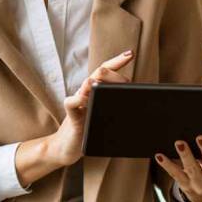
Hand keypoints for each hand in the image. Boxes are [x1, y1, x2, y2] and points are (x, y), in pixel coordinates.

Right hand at [42, 50, 134, 168]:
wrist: (66, 148)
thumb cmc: (88, 131)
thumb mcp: (103, 116)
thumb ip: (114, 106)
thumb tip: (135, 100)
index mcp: (94, 92)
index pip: (106, 71)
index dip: (117, 61)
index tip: (130, 53)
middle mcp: (85, 94)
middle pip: (99, 74)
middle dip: (114, 74)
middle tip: (126, 82)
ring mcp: (78, 104)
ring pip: (85, 85)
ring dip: (95, 81)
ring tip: (104, 80)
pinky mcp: (72, 118)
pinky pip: (71, 105)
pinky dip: (77, 100)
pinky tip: (83, 100)